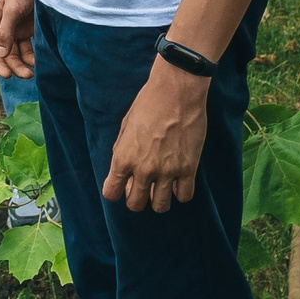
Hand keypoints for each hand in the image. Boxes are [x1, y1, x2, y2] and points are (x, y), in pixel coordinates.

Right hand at [0, 0, 35, 80]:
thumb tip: (1, 54)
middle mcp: (4, 29)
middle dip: (15, 67)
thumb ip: (5, 31)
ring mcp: (18, 30)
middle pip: (6, 56)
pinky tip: (42, 58)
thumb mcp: (12, 9)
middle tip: (29, 75)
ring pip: (19, 54)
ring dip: (26, 63)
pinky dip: (35, 55)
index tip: (8, 75)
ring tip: (36, 68)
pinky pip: (31, 47)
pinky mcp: (31, 29)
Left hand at [102, 61, 208, 211]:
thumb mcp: (125, 126)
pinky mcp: (188, 169)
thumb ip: (121, 150)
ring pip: (160, 206)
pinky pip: (184, 196)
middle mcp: (143, 170)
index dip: (116, 190)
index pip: (111, 193)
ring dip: (159, 200)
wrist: (177, 92)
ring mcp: (167, 172)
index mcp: (123, 158)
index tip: (123, 184)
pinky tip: (179, 181)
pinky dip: (181, 192)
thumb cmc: (148, 103)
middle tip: (144, 186)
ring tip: (162, 186)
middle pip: (136, 205)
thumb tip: (122, 169)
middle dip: (137, 198)